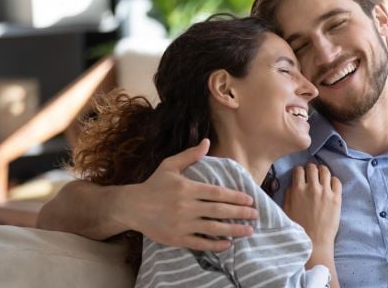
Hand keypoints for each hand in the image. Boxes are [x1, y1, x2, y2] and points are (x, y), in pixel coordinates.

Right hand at [114, 139, 257, 250]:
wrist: (131, 207)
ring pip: (213, 228)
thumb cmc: (153, 185)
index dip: (236, 197)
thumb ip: (190, 155)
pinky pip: (200, 243)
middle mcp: (186, 206)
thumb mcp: (170, 166)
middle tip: (256, 215)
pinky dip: (215, 245)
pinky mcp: (177, 238)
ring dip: (234, 230)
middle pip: (219, 211)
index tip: (250, 200)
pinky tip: (229, 243)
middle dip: (240, 213)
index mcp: (187, 188)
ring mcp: (182, 224)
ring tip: (249, 230)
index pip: (218, 193)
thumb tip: (207, 142)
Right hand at [283, 163, 341, 249]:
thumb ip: (288, 195)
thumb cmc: (298, 228)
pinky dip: (333, 180)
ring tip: (322, 176)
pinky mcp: (337, 198)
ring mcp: (326, 192)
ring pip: (325, 171)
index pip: (299, 170)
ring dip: (322, 171)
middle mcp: (312, 188)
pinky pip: (337, 181)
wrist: (315, 241)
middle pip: (312, 167)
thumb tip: (293, 184)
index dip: (299, 171)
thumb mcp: (286, 210)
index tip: (301, 175)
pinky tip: (330, 185)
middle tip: (312, 174)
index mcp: (298, 190)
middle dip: (311, 168)